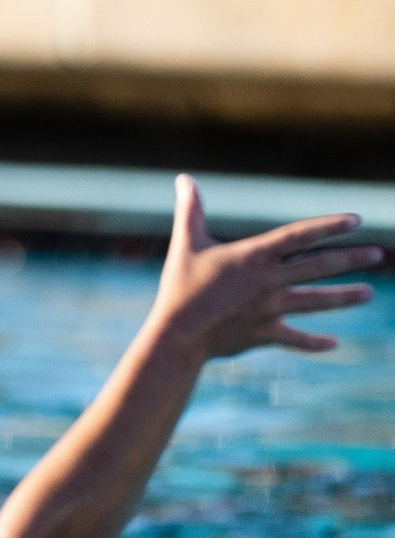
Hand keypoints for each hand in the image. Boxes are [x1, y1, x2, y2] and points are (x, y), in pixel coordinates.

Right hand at [148, 174, 381, 359]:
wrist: (176, 336)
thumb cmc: (179, 288)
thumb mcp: (185, 245)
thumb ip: (190, 210)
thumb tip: (183, 178)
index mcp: (254, 256)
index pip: (299, 235)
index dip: (329, 226)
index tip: (356, 221)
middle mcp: (268, 281)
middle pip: (318, 266)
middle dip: (351, 260)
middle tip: (377, 255)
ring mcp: (269, 309)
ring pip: (315, 301)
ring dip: (344, 297)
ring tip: (369, 294)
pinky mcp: (262, 333)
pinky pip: (294, 339)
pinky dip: (313, 343)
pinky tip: (333, 344)